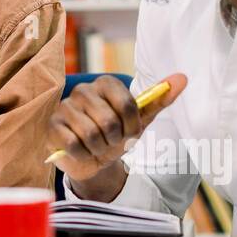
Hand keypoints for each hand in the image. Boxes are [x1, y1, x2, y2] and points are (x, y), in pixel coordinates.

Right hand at [46, 73, 187, 200]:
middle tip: (111, 142)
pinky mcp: (52, 125)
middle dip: (115, 140)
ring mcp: (65, 106)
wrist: (94, 159)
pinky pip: (73, 145)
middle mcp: (83, 90)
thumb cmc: (118, 135)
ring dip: (99, 149)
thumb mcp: (141, 119)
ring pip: (90, 135)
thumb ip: (161, 98)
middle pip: (109, 121)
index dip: (132, 126)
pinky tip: (82, 152)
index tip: (130, 132)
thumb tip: (183, 77)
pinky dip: (83, 155)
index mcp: (106, 83)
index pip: (127, 104)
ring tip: (97, 147)